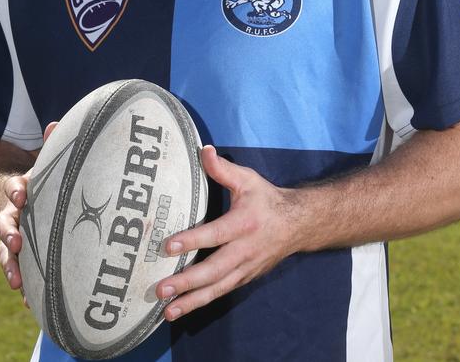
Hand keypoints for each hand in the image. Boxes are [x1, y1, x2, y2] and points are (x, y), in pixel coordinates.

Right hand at [0, 121, 57, 296]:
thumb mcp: (40, 161)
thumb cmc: (34, 179)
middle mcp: (10, 214)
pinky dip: (24, 285)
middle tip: (15, 242)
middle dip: (9, 233)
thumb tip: (54, 123)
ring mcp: (11, 235)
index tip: (21, 192)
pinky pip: (18, 270)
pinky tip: (30, 304)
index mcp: (18, 190)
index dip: (16, 189)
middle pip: (4, 223)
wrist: (1, 195)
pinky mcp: (17, 253)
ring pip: (6, 252)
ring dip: (11, 265)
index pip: (14, 187)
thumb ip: (49, 145)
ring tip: (17, 282)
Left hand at [156, 145, 301, 319]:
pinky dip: (203, 302)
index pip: (215, 234)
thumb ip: (223, 169)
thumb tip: (204, 150)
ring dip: (192, 301)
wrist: (298, 225)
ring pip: (218, 288)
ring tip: (169, 310)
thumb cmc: (267, 200)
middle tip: (162, 289)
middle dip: (187, 282)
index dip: (192, 240)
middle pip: (214, 270)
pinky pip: (222, 291)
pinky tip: (183, 308)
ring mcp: (246, 268)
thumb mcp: (247, 179)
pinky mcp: (245, 278)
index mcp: (243, 223)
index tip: (167, 246)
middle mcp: (245, 250)